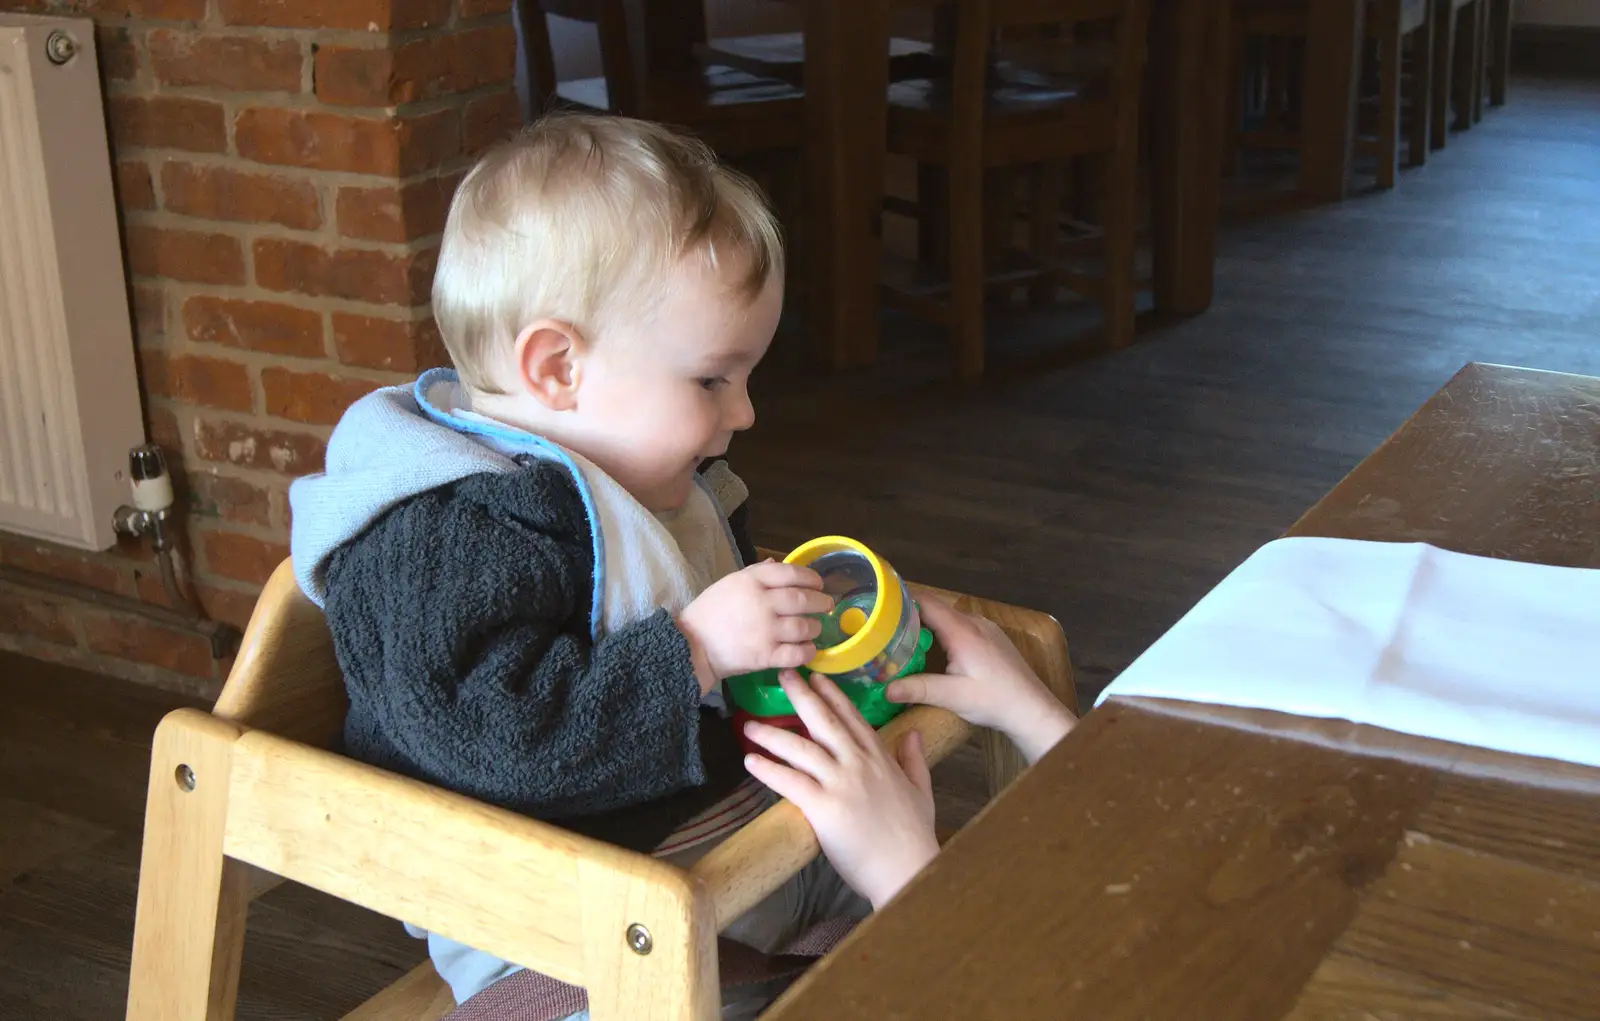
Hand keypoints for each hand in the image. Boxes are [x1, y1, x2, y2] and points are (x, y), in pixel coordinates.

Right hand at [677, 562, 831, 692]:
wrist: (691, 646)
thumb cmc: (709, 612)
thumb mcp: (728, 583)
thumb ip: (755, 573)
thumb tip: (777, 563)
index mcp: (751, 581)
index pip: (790, 573)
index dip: (810, 577)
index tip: (818, 583)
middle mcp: (762, 602)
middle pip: (802, 599)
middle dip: (821, 602)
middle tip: (827, 605)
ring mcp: (765, 630)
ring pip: (804, 627)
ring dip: (815, 628)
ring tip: (815, 629)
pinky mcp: (766, 656)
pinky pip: (797, 653)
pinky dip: (808, 651)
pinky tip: (809, 649)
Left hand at [742, 672, 938, 910]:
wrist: (908, 868)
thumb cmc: (914, 836)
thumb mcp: (921, 790)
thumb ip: (914, 760)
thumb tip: (912, 734)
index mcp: (880, 758)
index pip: (852, 718)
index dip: (833, 695)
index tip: (816, 677)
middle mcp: (858, 763)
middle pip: (824, 721)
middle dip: (801, 695)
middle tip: (782, 675)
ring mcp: (840, 783)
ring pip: (801, 748)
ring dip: (772, 734)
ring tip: (750, 724)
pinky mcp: (824, 807)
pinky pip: (790, 782)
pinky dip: (768, 770)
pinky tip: (750, 761)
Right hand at [885, 595, 1075, 763]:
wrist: (1032, 708)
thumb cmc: (994, 700)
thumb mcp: (952, 697)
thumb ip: (918, 689)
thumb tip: (885, 689)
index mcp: (961, 631)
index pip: (926, 601)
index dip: (901, 602)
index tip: (880, 610)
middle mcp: (974, 622)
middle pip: (936, 608)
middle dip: (911, 617)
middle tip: (886, 631)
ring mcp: (986, 628)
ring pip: (949, 618)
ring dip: (929, 625)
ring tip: (906, 642)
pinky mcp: (993, 638)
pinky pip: (963, 626)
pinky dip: (945, 632)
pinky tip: (937, 652)